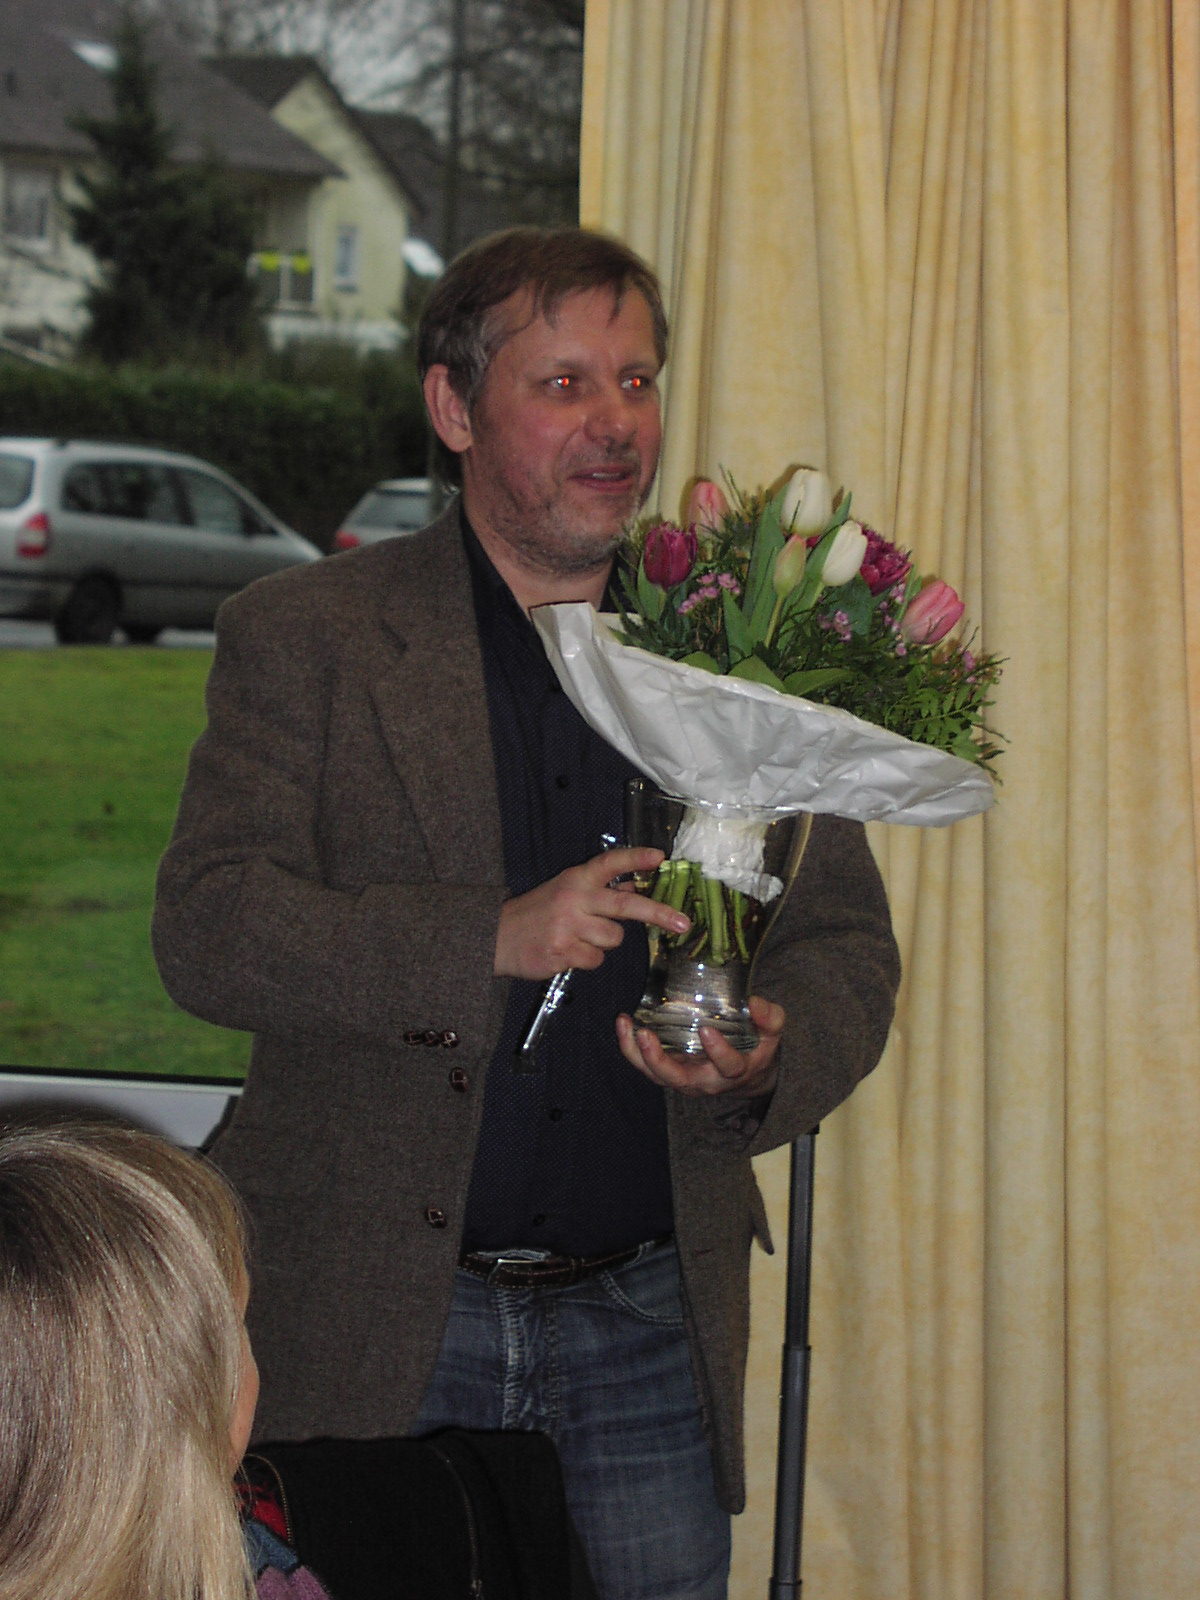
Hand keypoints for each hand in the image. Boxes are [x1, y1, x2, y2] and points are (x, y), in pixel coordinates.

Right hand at [494, 848, 690, 980]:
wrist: (497, 937)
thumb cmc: (537, 913)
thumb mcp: (565, 891)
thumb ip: (598, 890)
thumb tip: (634, 887)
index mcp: (575, 879)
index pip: (609, 863)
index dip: (635, 858)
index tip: (660, 856)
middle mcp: (574, 899)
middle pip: (625, 905)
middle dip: (658, 913)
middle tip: (683, 923)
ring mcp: (569, 926)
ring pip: (613, 939)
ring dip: (604, 943)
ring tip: (579, 939)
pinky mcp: (563, 952)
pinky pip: (595, 959)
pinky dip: (587, 959)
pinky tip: (568, 952)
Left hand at [615, 994, 784, 1097]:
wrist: (746, 1069)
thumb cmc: (757, 1046)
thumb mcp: (771, 1032)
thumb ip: (769, 1018)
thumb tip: (755, 1003)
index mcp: (734, 1070)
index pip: (727, 1066)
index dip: (718, 1052)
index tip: (707, 1030)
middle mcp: (704, 1080)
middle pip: (678, 1078)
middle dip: (660, 1060)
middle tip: (648, 1035)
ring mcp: (683, 1076)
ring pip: (656, 1074)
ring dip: (637, 1053)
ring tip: (626, 1026)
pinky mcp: (669, 1069)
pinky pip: (646, 1065)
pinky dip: (631, 1047)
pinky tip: (624, 1024)